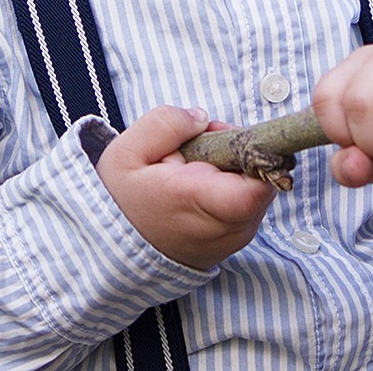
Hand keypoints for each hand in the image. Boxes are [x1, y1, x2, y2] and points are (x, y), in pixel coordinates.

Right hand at [95, 105, 277, 268]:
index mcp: (199, 202)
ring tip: (193, 167)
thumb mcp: (127, 151)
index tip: (222, 135)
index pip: (259, 185)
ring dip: (234, 171)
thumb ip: (166, 124)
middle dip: (238, 152)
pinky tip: (199, 186)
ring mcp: (232, 240)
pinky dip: (231, 190)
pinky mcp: (233, 244)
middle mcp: (224, 228)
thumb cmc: (120, 200)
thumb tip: (203, 119)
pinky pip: (250, 207)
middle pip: (262, 179)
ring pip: (258, 191)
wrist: (110, 253)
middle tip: (199, 145)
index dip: (254, 151)